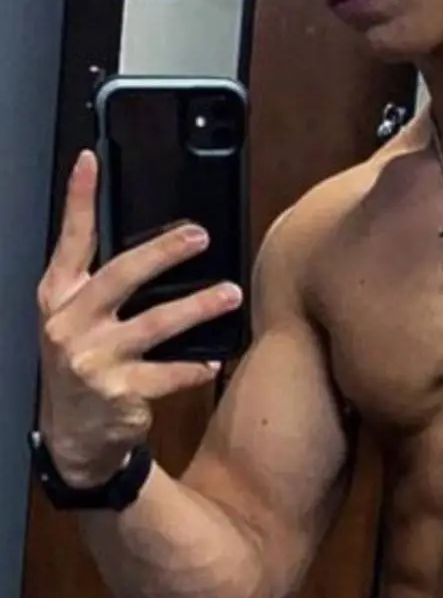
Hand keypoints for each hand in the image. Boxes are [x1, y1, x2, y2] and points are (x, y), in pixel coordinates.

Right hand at [37, 149, 242, 486]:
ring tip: (230, 294)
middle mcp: (69, 323)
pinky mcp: (117, 392)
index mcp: (57, 296)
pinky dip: (194, 367)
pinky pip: (167, 374)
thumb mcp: (75, 320)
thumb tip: (155, 244)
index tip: (91, 160)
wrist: (74, 437)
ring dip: (197, 307)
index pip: (70, 240)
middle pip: (120, 276)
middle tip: (199, 236)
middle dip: (162, 252)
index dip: (79, 199)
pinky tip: (213, 361)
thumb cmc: (83, 365)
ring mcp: (91, 359)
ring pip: (153, 325)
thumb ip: (98, 284)